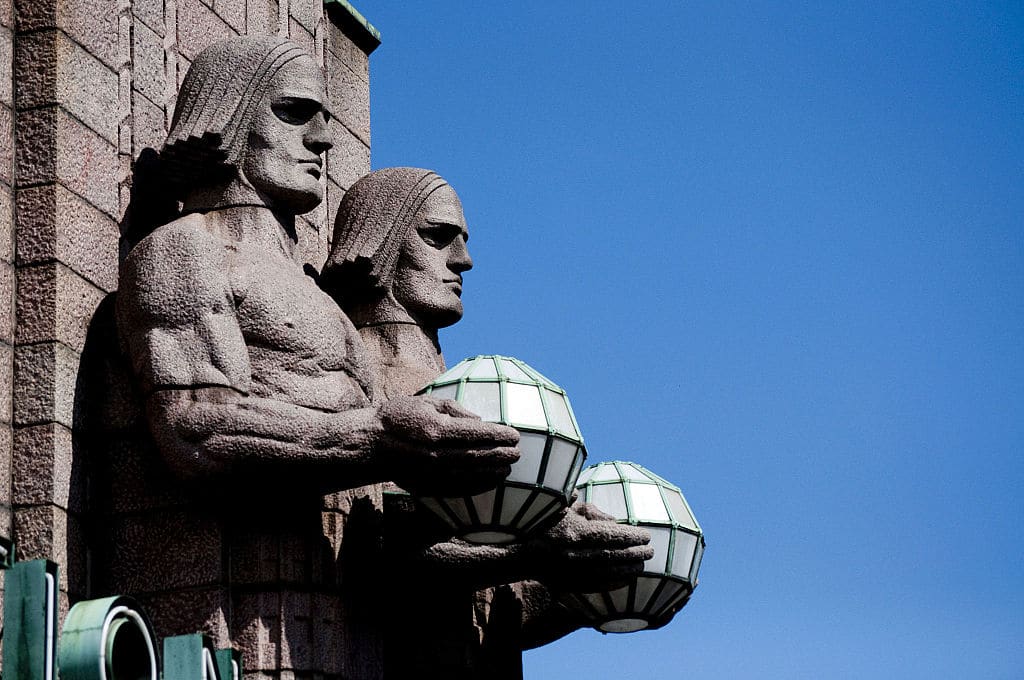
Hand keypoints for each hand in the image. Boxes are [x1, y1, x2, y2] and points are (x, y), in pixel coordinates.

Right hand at [378, 396, 519, 496]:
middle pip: (477, 456)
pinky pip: (458, 488)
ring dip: (492, 472)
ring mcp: (431, 473)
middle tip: (517, 452)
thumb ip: (455, 410)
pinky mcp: (427, 485)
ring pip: (470, 475)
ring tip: (508, 468)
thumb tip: (481, 421)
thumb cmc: (401, 416)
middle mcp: (436, 454)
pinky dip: (477, 486)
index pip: (476, 433)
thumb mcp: (427, 402)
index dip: (497, 435)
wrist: (372, 443)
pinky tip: (490, 481)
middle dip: (500, 454)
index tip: (514, 434)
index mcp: (436, 429)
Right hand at [527, 501, 652, 592]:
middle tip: (650, 550)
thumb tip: (613, 520)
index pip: (611, 535)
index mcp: (575, 533)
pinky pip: (597, 586)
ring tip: (642, 564)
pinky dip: (615, 583)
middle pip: (613, 555)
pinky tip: (626, 579)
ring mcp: (572, 572)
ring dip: (628, 569)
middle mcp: (575, 554)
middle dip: (634, 553)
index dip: (630, 536)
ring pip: (607, 572)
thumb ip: (588, 509)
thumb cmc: (541, 523)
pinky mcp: (569, 585)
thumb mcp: (563, 507)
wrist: (518, 551)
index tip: (645, 534)